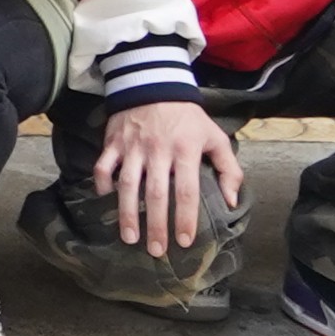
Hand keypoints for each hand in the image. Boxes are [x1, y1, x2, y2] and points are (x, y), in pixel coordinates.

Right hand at [88, 98, 240, 258]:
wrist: (154, 84)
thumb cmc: (188, 117)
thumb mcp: (215, 137)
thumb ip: (229, 169)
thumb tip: (232, 202)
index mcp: (186, 150)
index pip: (187, 190)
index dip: (185, 218)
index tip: (185, 241)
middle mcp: (158, 151)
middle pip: (156, 194)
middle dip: (156, 225)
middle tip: (156, 251)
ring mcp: (132, 147)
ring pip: (127, 184)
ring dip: (127, 213)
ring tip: (130, 237)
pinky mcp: (113, 142)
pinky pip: (103, 167)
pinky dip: (102, 186)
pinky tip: (107, 202)